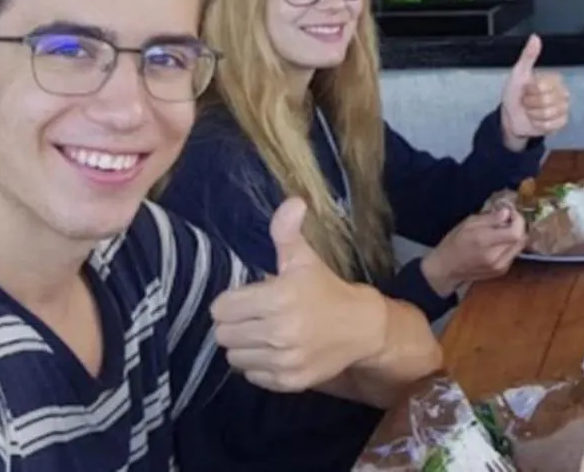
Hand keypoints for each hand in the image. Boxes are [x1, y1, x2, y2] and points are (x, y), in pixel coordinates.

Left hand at [212, 198, 389, 393]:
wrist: (362, 328)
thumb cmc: (326, 290)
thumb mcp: (305, 260)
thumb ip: (287, 232)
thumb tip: (292, 201)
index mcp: (279, 298)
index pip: (221, 308)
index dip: (231, 301)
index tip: (250, 298)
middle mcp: (280, 332)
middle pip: (223, 334)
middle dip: (235, 324)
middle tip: (256, 316)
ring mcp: (284, 360)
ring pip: (234, 357)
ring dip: (245, 346)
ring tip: (265, 334)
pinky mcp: (288, 381)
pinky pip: (251, 376)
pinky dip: (258, 365)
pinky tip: (277, 351)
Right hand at [419, 200, 528, 296]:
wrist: (446, 269)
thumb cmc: (454, 242)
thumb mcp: (468, 223)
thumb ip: (489, 218)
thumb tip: (507, 212)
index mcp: (484, 242)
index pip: (515, 232)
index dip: (518, 219)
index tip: (511, 212)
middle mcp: (495, 257)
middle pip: (521, 239)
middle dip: (519, 226)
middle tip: (509, 219)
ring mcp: (500, 266)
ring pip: (520, 246)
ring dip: (516, 235)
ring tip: (504, 229)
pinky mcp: (502, 271)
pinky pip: (514, 254)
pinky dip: (511, 245)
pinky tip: (500, 241)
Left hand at [500, 35, 568, 150]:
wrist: (511, 116)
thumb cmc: (515, 93)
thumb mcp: (518, 73)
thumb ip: (528, 55)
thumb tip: (535, 37)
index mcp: (554, 79)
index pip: (543, 87)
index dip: (530, 91)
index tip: (525, 89)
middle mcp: (562, 93)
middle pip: (547, 102)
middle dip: (531, 104)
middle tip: (527, 101)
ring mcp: (563, 108)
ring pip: (549, 114)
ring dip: (534, 115)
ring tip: (531, 111)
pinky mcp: (561, 122)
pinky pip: (552, 125)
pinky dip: (540, 125)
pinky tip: (537, 120)